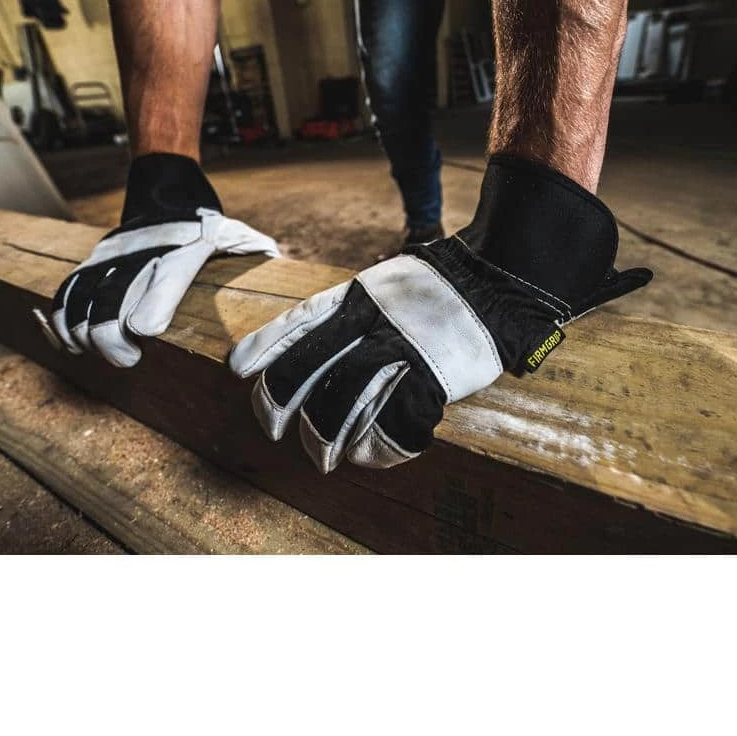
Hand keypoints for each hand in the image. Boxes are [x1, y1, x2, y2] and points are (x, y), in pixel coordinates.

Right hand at [41, 153, 278, 366]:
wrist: (164, 182)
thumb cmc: (204, 219)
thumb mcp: (235, 233)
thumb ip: (257, 254)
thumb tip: (286, 272)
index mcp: (180, 253)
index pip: (161, 282)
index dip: (148, 309)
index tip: (145, 333)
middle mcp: (141, 256)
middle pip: (111, 301)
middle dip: (111, 338)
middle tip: (128, 359)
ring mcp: (111, 258)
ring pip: (83, 300)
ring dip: (82, 334)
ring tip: (93, 352)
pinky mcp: (93, 262)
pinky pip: (67, 292)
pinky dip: (60, 320)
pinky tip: (67, 342)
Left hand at [229, 156, 650, 472]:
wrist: (497, 280)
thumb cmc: (437, 288)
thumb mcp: (383, 284)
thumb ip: (350, 310)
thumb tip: (311, 341)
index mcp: (356, 298)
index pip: (298, 323)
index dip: (266, 348)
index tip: (238, 370)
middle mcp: (371, 323)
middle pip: (309, 368)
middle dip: (282, 403)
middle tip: (275, 427)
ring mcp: (402, 350)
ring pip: (346, 402)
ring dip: (326, 436)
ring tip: (323, 457)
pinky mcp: (434, 377)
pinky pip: (396, 421)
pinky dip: (380, 446)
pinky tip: (370, 455)